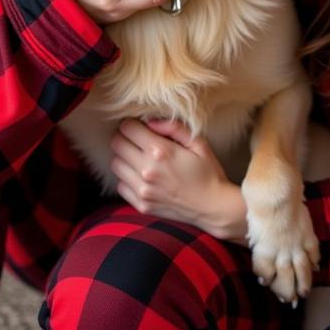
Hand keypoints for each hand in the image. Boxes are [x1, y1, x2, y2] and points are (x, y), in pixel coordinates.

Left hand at [110, 119, 247, 244]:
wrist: (214, 208)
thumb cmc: (208, 172)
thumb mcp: (198, 143)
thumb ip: (173, 127)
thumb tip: (150, 121)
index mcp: (161, 151)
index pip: (127, 128)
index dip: (132, 123)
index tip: (140, 126)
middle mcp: (147, 170)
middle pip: (116, 144)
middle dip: (124, 136)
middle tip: (136, 138)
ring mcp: (142, 190)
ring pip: (115, 164)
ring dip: (123, 157)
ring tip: (138, 157)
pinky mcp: (141, 206)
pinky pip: (121, 185)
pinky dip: (126, 177)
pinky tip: (141, 175)